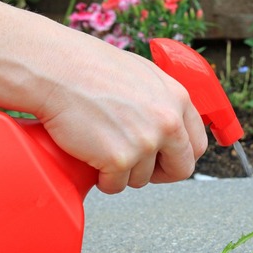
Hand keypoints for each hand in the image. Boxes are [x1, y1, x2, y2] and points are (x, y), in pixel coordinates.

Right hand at [36, 37, 207, 193]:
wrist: (56, 69)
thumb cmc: (89, 67)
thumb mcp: (142, 74)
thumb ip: (161, 99)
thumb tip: (168, 122)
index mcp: (178, 99)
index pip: (197, 144)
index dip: (179, 156)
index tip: (164, 159)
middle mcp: (168, 122)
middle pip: (181, 169)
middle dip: (159, 173)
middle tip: (136, 166)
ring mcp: (145, 142)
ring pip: (142, 179)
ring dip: (122, 172)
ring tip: (101, 148)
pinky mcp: (119, 159)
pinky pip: (115, 185)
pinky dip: (102, 179)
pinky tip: (90, 158)